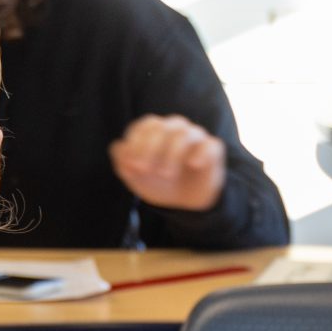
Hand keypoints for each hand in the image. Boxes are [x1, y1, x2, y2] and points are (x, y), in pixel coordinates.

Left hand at [108, 115, 226, 211]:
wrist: (184, 205)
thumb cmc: (159, 184)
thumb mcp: (136, 178)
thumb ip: (123, 162)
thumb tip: (118, 147)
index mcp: (157, 130)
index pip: (146, 126)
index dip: (136, 144)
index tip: (131, 166)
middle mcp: (176, 129)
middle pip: (164, 127)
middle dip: (151, 148)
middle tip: (145, 171)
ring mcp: (196, 138)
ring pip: (185, 134)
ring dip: (172, 153)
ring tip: (165, 175)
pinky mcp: (213, 150)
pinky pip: (210, 145)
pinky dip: (201, 153)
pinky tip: (193, 165)